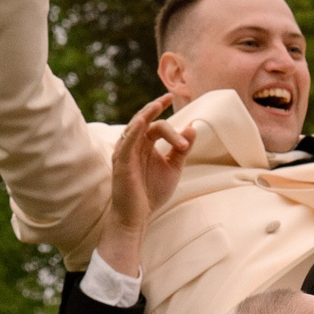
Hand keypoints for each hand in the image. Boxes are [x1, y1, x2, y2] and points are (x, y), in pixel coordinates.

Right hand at [96, 97, 194, 276]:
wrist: (138, 216)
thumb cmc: (152, 192)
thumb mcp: (173, 167)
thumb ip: (182, 149)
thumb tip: (193, 127)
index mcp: (145, 145)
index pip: (158, 127)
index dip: (174, 130)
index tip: (187, 136)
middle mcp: (134, 145)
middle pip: (146, 122)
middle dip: (156, 109)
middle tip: (168, 97)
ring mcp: (125, 152)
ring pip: (134, 127)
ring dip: (146, 115)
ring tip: (157, 104)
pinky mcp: (120, 162)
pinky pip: (126, 143)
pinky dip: (134, 131)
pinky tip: (143, 122)